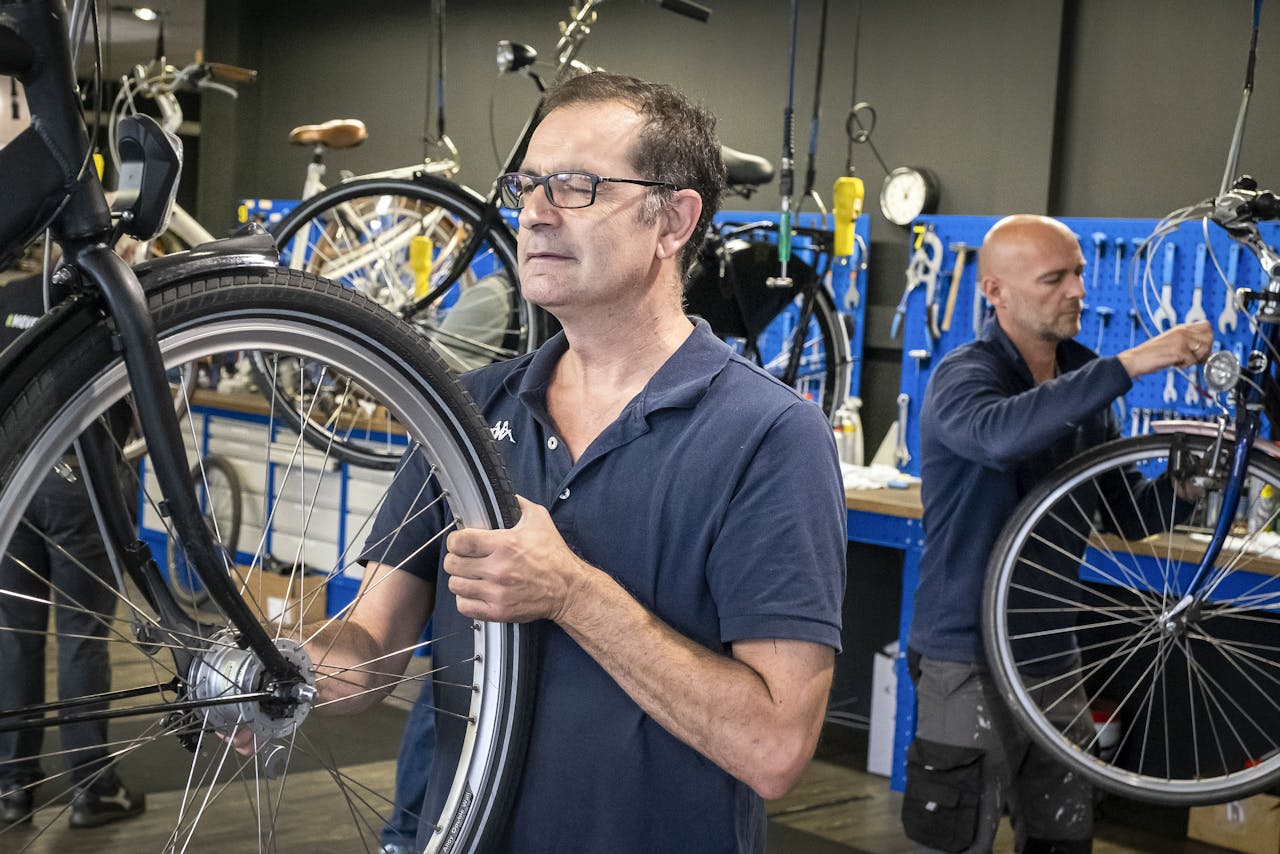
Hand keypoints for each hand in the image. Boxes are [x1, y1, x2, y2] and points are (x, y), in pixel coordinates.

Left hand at [443, 496, 586, 623]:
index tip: (460, 542)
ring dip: (461, 579)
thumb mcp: (539, 519)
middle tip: (464, 558)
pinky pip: (464, 606)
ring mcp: (497, 593)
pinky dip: (466, 599)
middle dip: (456, 558)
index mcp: (504, 544)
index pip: (459, 541)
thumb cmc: (553, 554)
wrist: (568, 588)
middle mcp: (498, 569)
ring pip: (455, 585)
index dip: (455, 540)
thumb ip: (517, 503)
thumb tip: (501, 493)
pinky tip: (476, 591)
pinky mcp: (498, 611)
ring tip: (470, 575)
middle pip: (453, 564)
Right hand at [1116, 321, 1213, 378]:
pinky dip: (1185, 366)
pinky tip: (1175, 363)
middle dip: (1206, 349)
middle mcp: (1182, 332)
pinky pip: (1192, 360)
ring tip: (1183, 360)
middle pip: (1209, 336)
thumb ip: (1186, 342)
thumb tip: (1204, 349)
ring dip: (1196, 358)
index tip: (1201, 348)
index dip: (1207, 338)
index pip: (1206, 325)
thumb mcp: (1171, 342)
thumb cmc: (1151, 354)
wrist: (1136, 359)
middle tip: (1196, 357)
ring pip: (1204, 348)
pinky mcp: (1178, 351)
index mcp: (1180, 328)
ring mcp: (1181, 340)